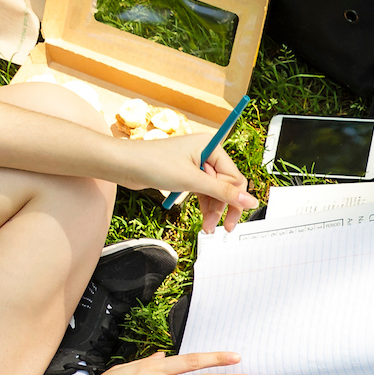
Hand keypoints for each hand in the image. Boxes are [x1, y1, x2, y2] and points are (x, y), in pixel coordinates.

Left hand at [126, 138, 255, 232]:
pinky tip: (202, 218)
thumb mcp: (193, 180)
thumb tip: (250, 201)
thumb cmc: (153, 163)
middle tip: (223, 228)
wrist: (123, 164)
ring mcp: (195, 164)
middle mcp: (205, 153)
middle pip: (226, 186)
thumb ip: (223, 192)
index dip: (233, 200)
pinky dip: (203, 205)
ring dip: (212, 210)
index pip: (234, 178)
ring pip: (214, 191)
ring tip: (206, 227)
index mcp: (211, 147)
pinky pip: (202, 192)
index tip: (230, 220)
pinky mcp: (185, 174)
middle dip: (223, 207)